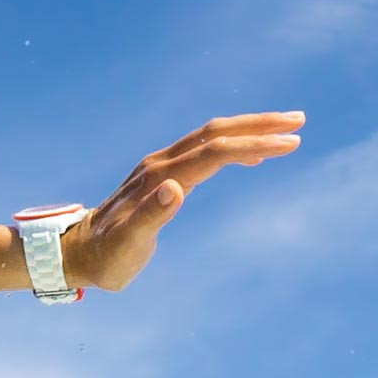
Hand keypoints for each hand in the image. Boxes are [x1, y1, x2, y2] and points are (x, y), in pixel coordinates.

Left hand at [64, 110, 301, 293]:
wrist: (78, 251)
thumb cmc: (105, 257)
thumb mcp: (126, 247)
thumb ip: (149, 218)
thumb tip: (175, 189)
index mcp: (158, 179)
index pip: (214, 153)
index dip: (252, 144)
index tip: (290, 143)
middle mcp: (160, 164)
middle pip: (215, 133)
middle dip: (258, 124)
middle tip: (299, 120)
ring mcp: (160, 166)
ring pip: (210, 136)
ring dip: (248, 128)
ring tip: (286, 129)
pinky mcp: (161, 172)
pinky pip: (202, 149)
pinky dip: (231, 144)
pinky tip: (251, 153)